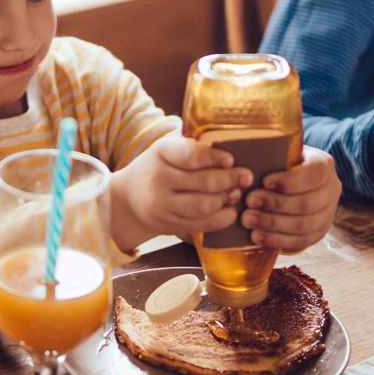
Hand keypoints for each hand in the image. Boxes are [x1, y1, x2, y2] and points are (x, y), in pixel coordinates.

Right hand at [110, 135, 252, 249]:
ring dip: (225, 199)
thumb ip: (193, 149)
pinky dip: (220, 219)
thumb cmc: (157, 168)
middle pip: (203, 182)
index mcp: (160, 153)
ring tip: (236, 193)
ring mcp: (162, 205)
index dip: (214, 158)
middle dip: (230, 180)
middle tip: (245, 177)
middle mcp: (158, 179)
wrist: (128, 199)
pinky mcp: (168, 225)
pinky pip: (200, 225)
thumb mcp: (166, 150)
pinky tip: (230, 211)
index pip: (191, 155)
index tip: (230, 160)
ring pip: (203, 206)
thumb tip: (230, 159)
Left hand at [241, 146, 340, 252]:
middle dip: (275, 204)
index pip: (314, 173)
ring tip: (248, 220)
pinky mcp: (318, 233)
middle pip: (307, 203)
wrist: (292, 182)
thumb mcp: (280, 153)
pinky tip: (256, 236)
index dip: (290, 180)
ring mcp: (327, 214)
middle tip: (249, 201)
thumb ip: (270, 156)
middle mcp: (331, 190)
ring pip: (304, 225)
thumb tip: (246, 167)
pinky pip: (300, 241)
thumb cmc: (281, 164)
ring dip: (273, 224)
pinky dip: (277, 240)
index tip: (265, 181)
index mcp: (324, 165)